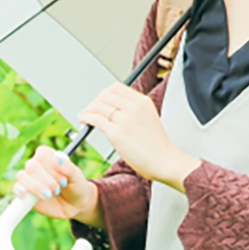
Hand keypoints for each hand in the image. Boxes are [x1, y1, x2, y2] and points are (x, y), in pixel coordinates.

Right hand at [13, 145, 102, 227]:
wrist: (75, 206)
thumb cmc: (76, 187)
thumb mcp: (78, 177)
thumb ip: (68, 167)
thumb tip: (57, 157)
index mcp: (48, 157)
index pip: (42, 153)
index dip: (51, 166)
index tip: (63, 177)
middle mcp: (37, 165)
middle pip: (32, 165)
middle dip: (47, 180)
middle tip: (58, 189)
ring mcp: (30, 179)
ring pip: (22, 176)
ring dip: (36, 187)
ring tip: (49, 195)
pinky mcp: (26, 193)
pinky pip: (17, 188)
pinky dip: (20, 190)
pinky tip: (25, 194)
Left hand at [78, 83, 201, 190]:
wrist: (165, 161)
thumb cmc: (157, 146)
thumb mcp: (148, 119)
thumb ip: (134, 112)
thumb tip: (114, 110)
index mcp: (142, 102)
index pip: (116, 88)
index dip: (104, 94)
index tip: (100, 101)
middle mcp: (134, 107)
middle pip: (105, 95)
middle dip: (94, 101)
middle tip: (90, 109)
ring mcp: (125, 119)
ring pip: (98, 106)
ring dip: (87, 110)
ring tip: (83, 116)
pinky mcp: (117, 133)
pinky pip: (96, 120)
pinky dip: (86, 118)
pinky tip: (83, 121)